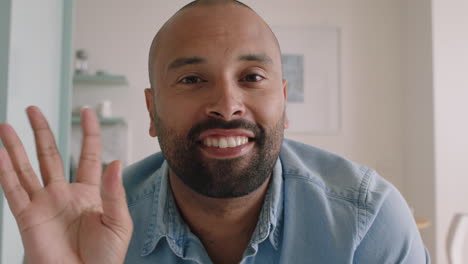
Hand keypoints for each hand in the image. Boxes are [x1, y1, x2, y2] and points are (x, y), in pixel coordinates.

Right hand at [0, 106, 132, 263]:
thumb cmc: (105, 258)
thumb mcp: (118, 222)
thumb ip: (114, 192)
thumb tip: (115, 162)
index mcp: (90, 193)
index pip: (88, 155)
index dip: (89, 133)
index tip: (87, 112)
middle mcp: (64, 194)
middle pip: (50, 155)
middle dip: (41, 131)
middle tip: (33, 110)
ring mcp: (44, 204)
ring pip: (27, 168)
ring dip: (16, 147)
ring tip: (6, 126)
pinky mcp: (28, 218)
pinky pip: (13, 191)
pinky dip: (4, 172)